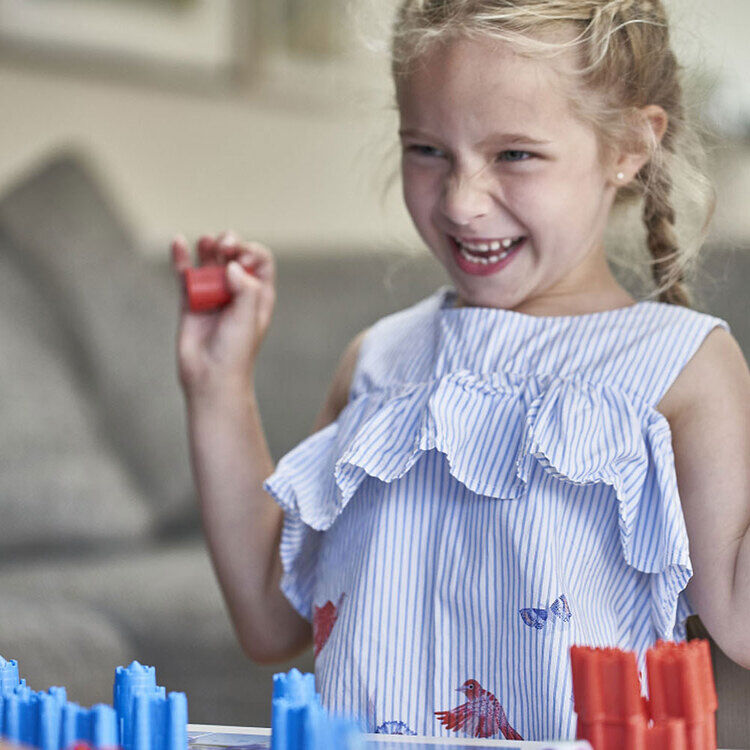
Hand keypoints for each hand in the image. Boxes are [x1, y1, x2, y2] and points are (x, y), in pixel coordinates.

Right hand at [170, 230, 275, 398]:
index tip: (241, 259)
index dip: (251, 252)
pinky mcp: (190, 301)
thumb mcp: (248, 318)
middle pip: (234, 255)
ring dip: (208, 247)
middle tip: (224, 246)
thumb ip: (245, 289)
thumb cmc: (236, 351)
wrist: (211, 377)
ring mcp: (213, 294)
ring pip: (210, 261)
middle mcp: (237, 291)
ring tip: (206, 242)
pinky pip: (186, 274)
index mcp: (258, 294)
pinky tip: (177, 242)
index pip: (259, 261)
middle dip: (230, 243)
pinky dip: (181, 258)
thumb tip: (232, 265)